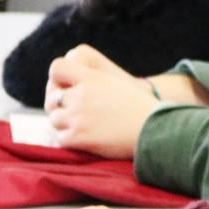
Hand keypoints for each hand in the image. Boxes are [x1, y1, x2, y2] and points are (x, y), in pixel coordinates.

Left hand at [45, 48, 159, 158]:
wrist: (155, 129)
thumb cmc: (141, 107)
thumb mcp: (117, 83)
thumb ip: (94, 81)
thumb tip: (73, 86)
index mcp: (92, 78)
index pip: (57, 68)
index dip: (57, 78)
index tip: (67, 88)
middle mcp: (81, 95)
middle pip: (53, 98)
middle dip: (62, 106)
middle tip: (77, 113)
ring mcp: (78, 116)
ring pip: (55, 119)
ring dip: (66, 124)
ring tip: (85, 126)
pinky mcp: (79, 137)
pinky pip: (61, 139)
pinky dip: (71, 140)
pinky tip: (86, 139)